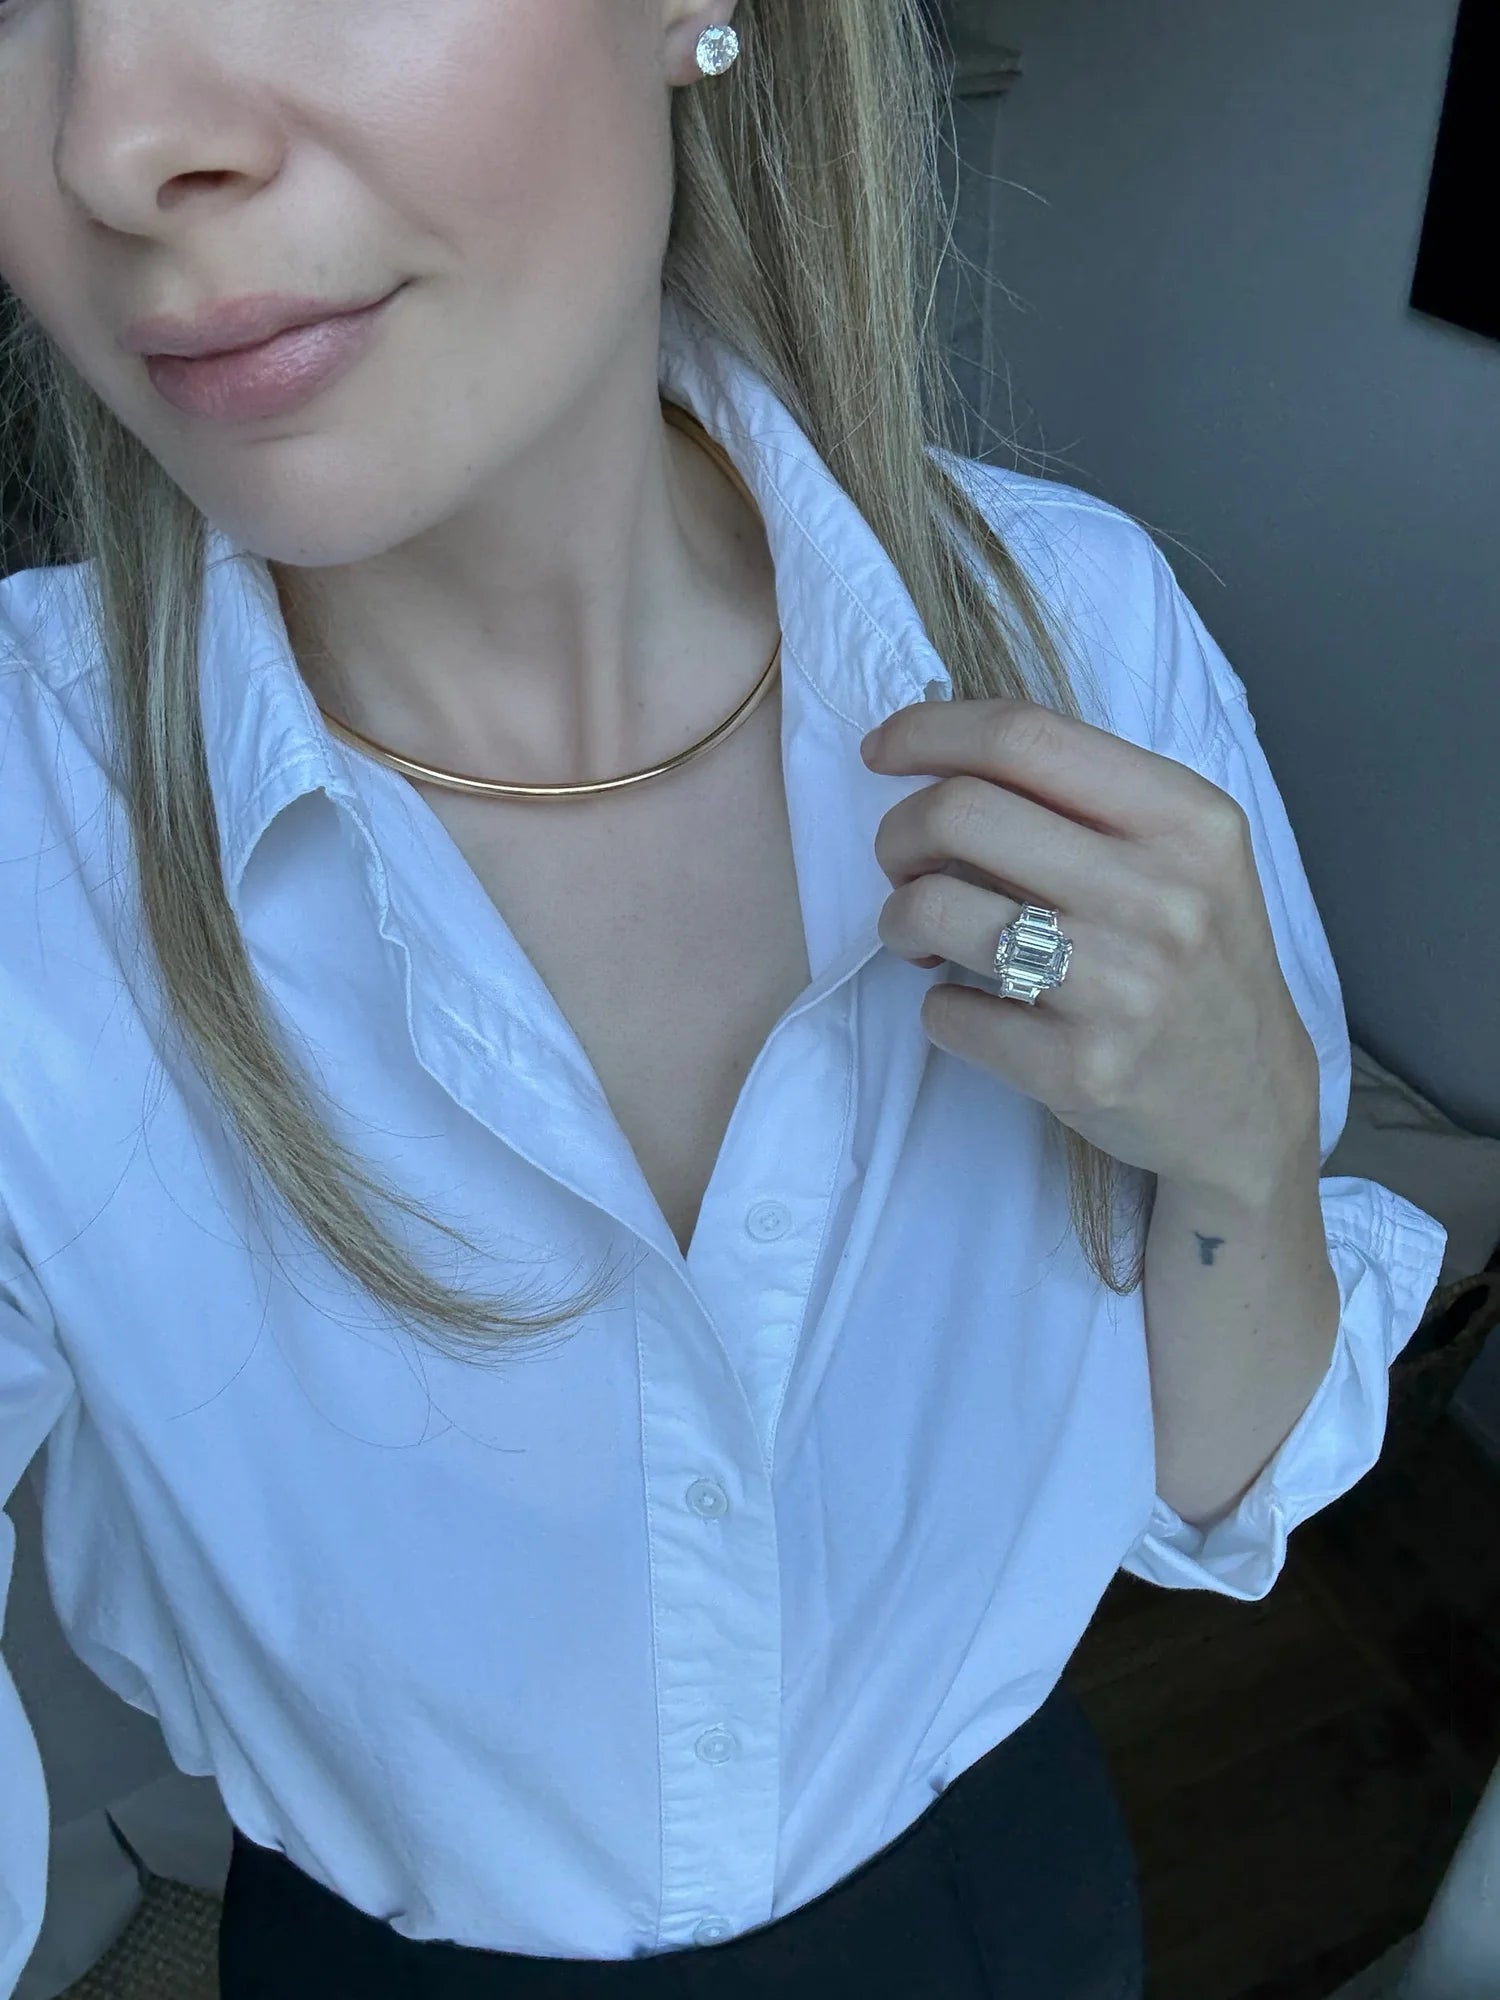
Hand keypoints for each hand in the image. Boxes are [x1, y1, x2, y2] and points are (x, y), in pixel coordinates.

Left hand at [861, 697, 1319, 1200]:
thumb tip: (941, 752)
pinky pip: (947, 1014)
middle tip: (902, 864)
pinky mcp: (1081, 1068)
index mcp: (1186, 820)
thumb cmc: (1197, 960)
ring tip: (922, 936)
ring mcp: (1123, 987)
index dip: (928, 731)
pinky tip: (979, 1011)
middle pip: (960, 811)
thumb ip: (1087, 796)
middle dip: (898, 833)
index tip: (883, 751)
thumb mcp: (1186, 854)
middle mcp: (1161, 895)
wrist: (1250, 1104)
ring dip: (899, 919)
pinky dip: (941, 1008)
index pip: (1025, 736)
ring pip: (934, 908)